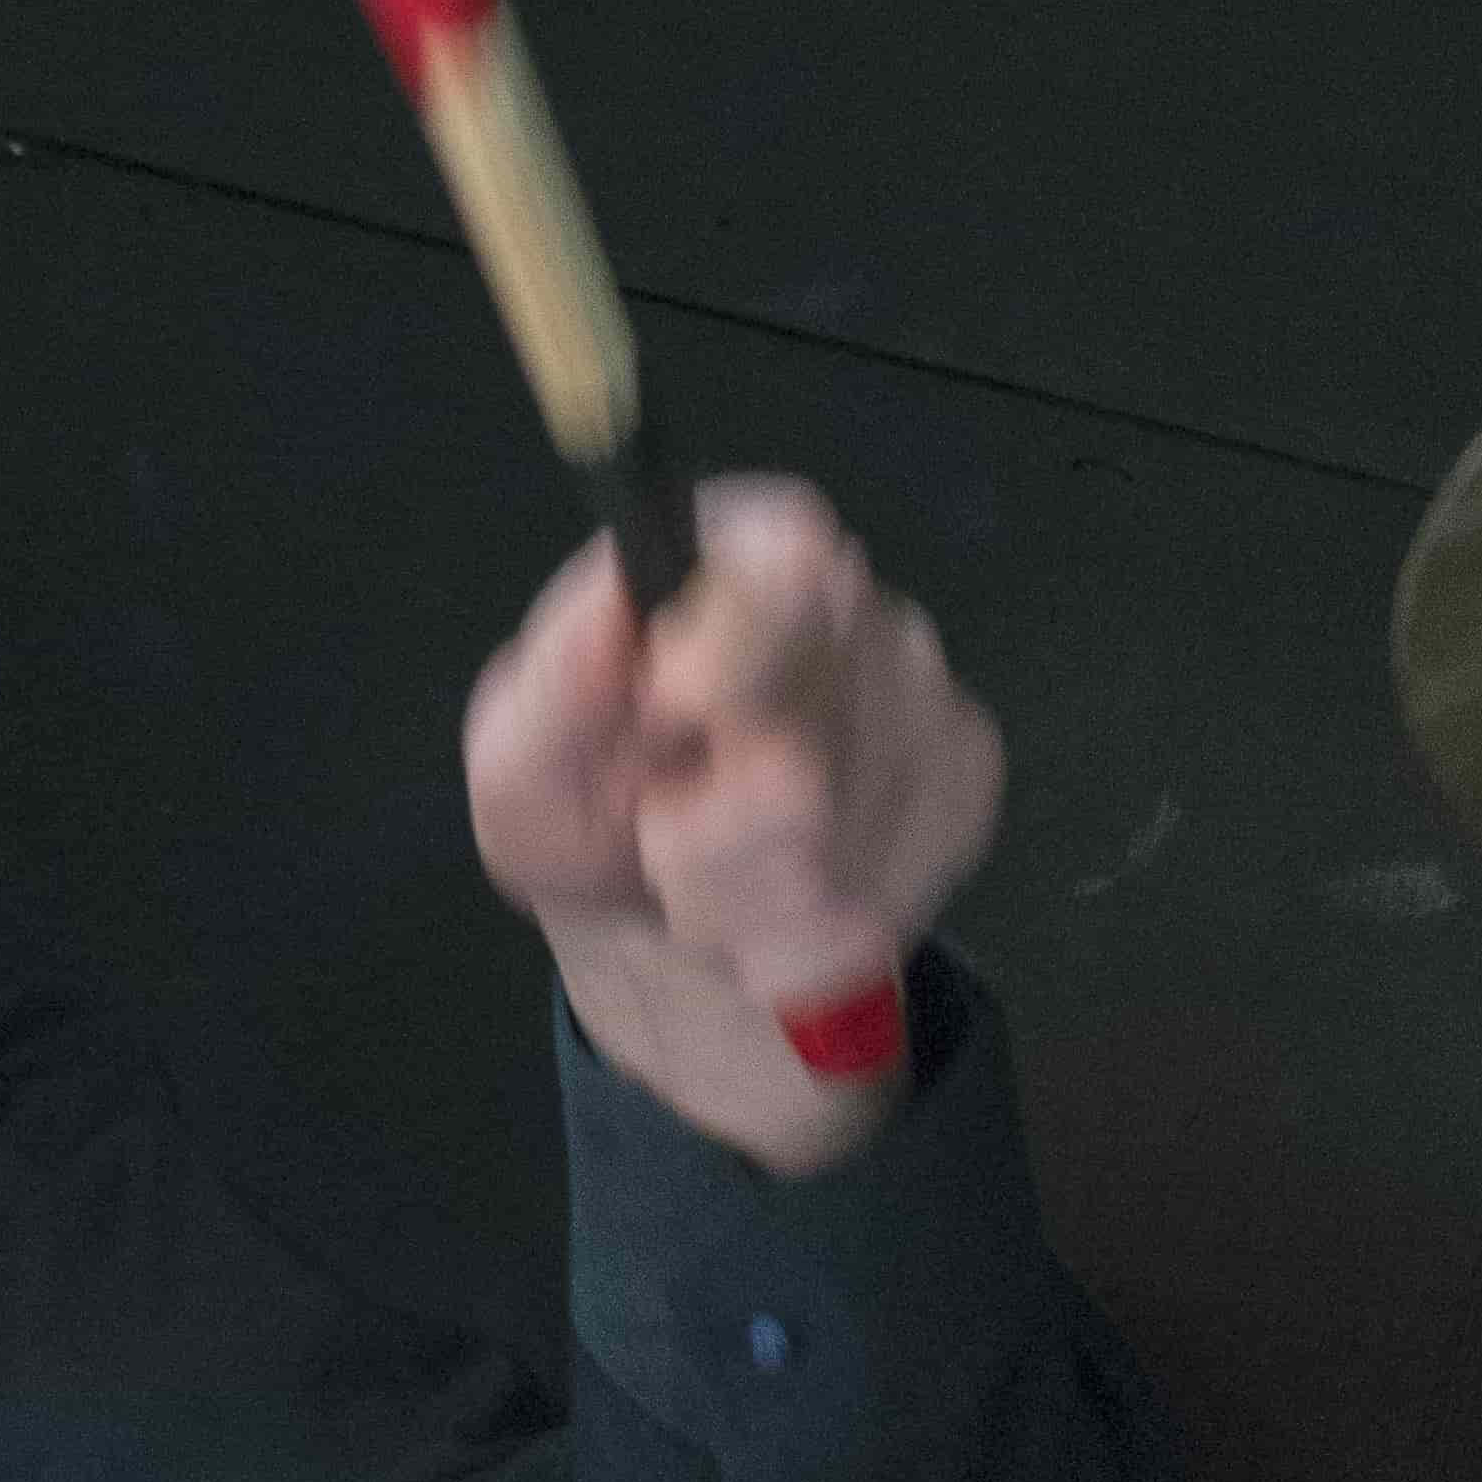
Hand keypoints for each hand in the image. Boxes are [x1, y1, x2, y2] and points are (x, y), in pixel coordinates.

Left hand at [462, 478, 1004, 1175]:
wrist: (648, 908)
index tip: (666, 706)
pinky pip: (880, 896)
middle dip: (705, 827)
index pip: (784, 562)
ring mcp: (921, 687)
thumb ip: (552, 688)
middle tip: (658, 825)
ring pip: (837, 839)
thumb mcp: (519, 760)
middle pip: (807, 739)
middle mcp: (844, 599)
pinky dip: (796, 930)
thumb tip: (607, 607)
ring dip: (738, 891)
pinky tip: (765, 895)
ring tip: (699, 868)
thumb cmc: (578, 802)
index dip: (731, 651)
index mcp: (731, 551)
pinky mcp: (963, 780)